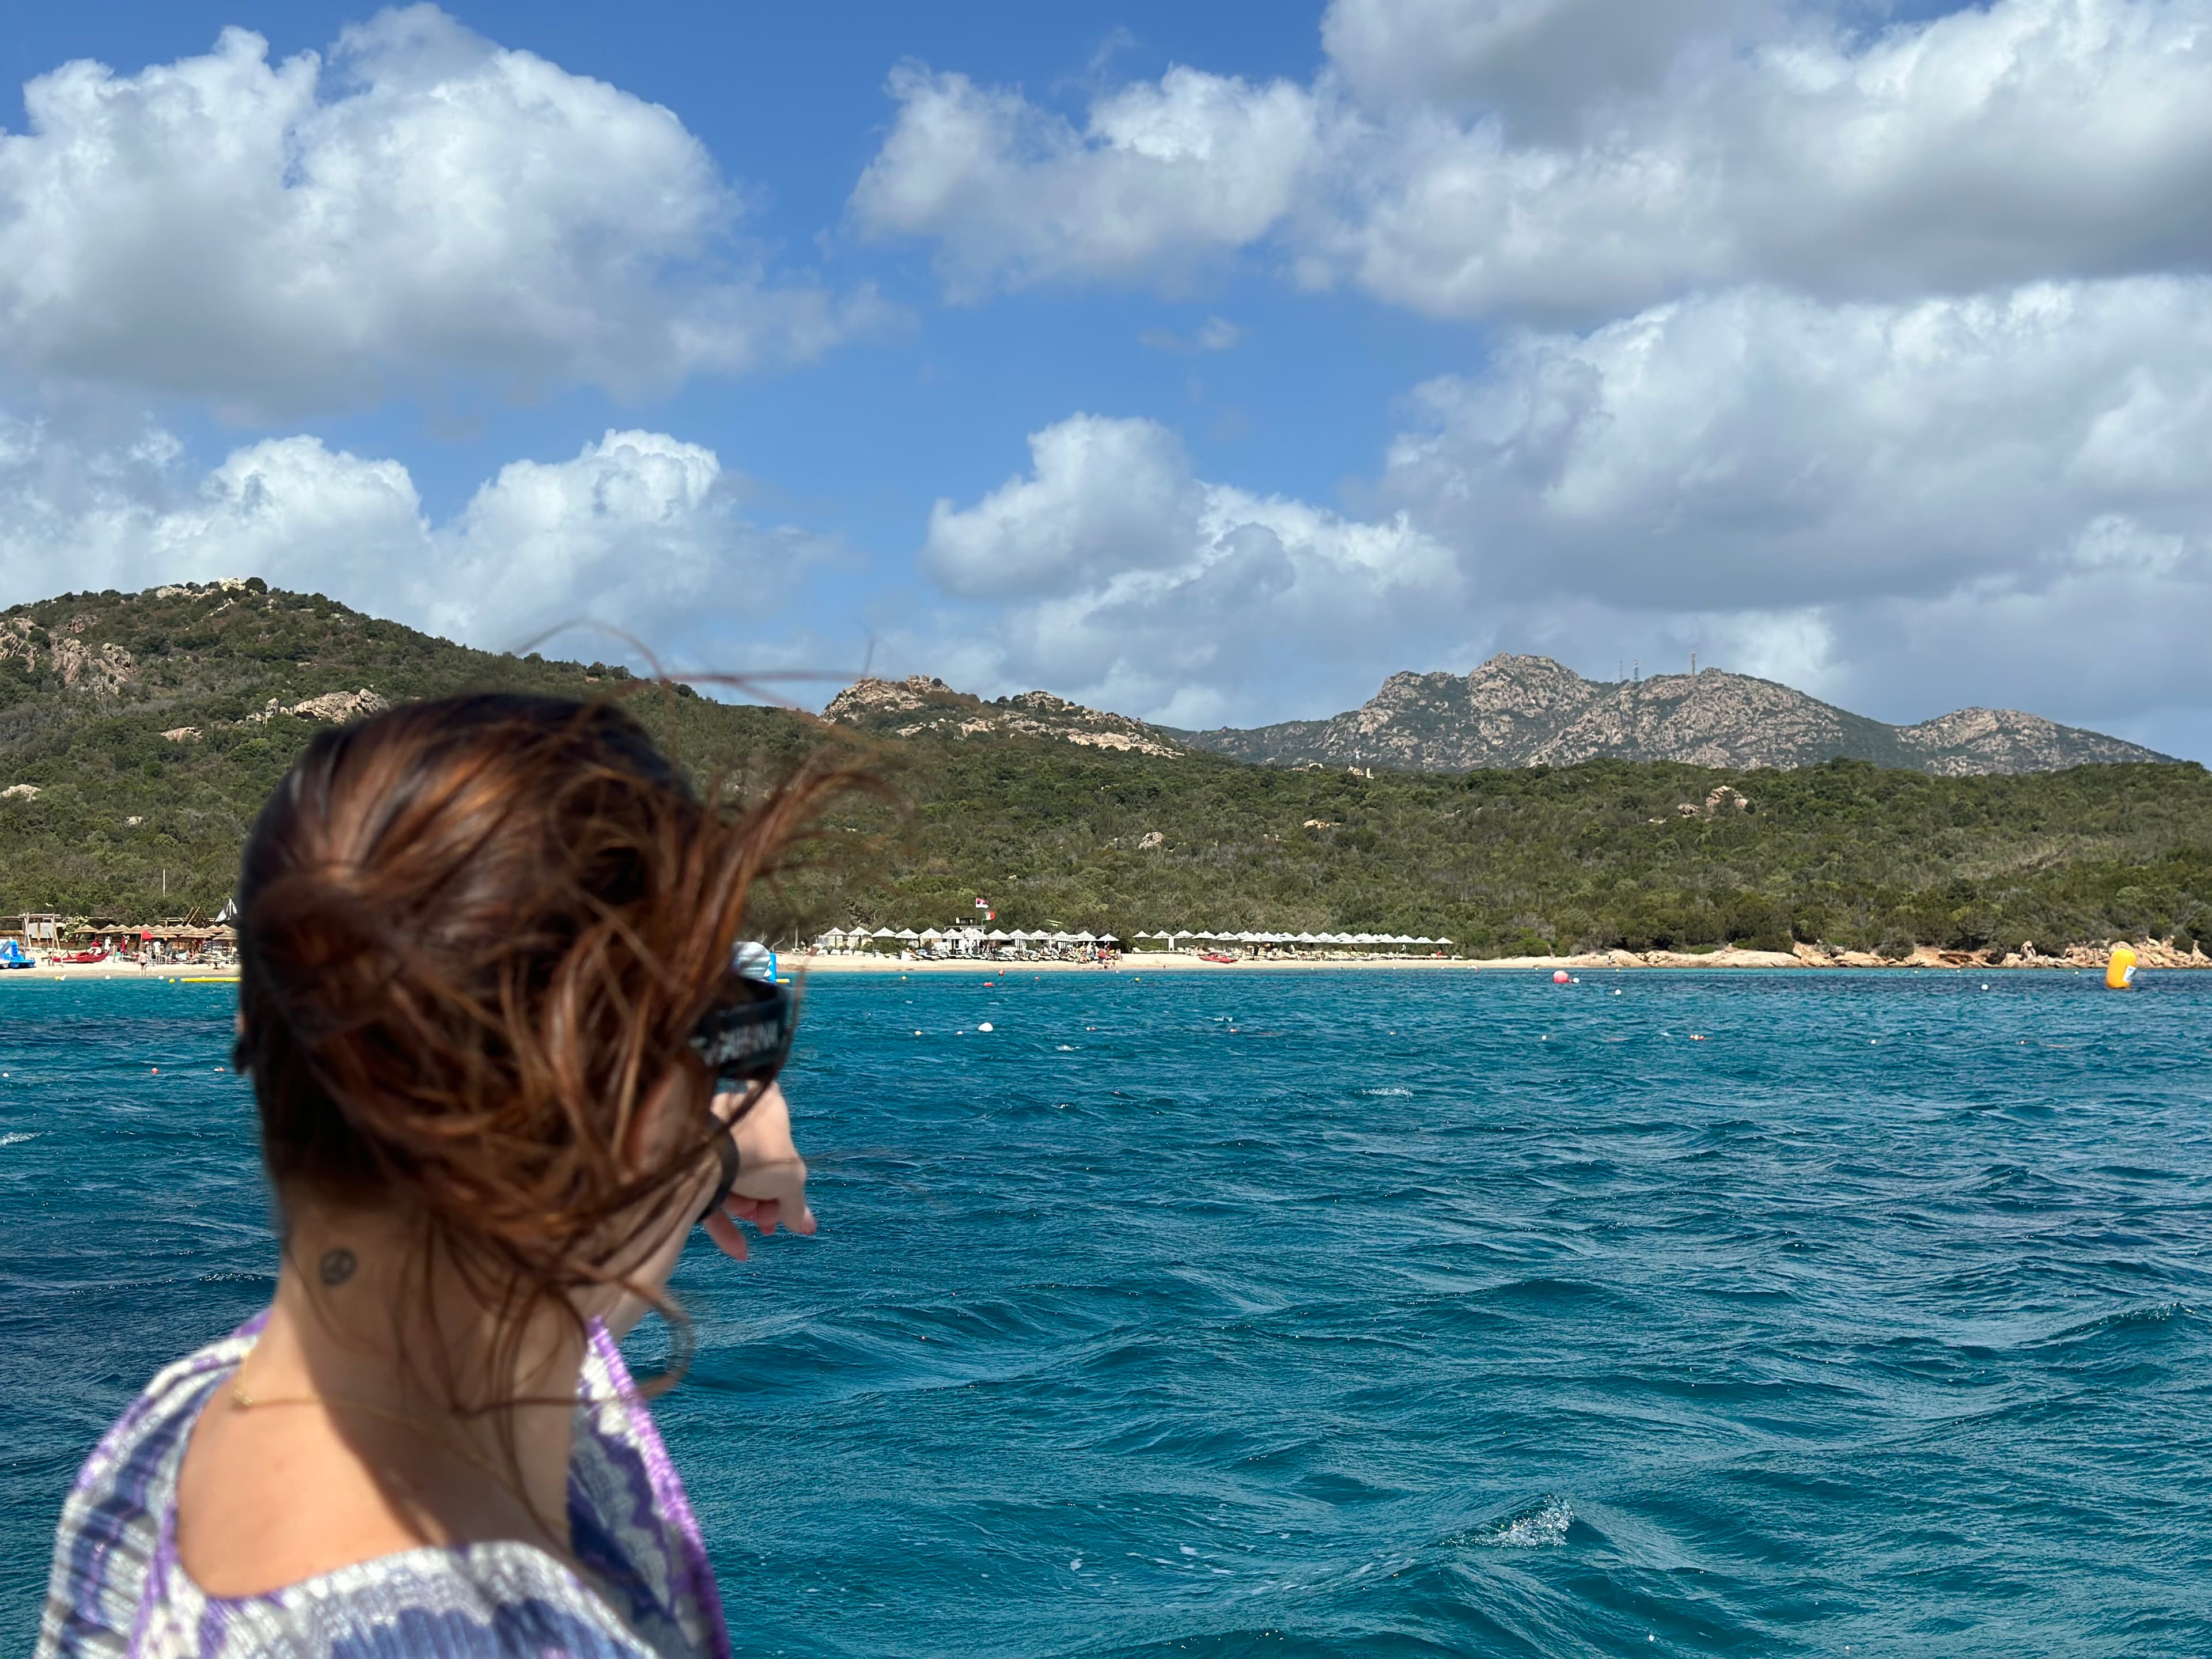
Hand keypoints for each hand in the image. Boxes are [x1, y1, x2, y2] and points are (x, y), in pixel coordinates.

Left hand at [700, 1081, 813, 1261]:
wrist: (706, 1154)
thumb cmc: (760, 1155)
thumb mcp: (792, 1180)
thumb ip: (797, 1205)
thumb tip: (806, 1226)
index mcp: (766, 1106)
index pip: (783, 1143)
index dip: (787, 1181)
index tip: (787, 1208)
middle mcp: (735, 1117)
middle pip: (757, 1167)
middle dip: (765, 1202)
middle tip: (768, 1222)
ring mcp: (708, 1139)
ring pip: (731, 1181)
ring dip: (745, 1210)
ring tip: (753, 1224)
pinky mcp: (685, 1163)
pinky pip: (706, 1194)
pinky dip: (723, 1223)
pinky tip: (738, 1250)